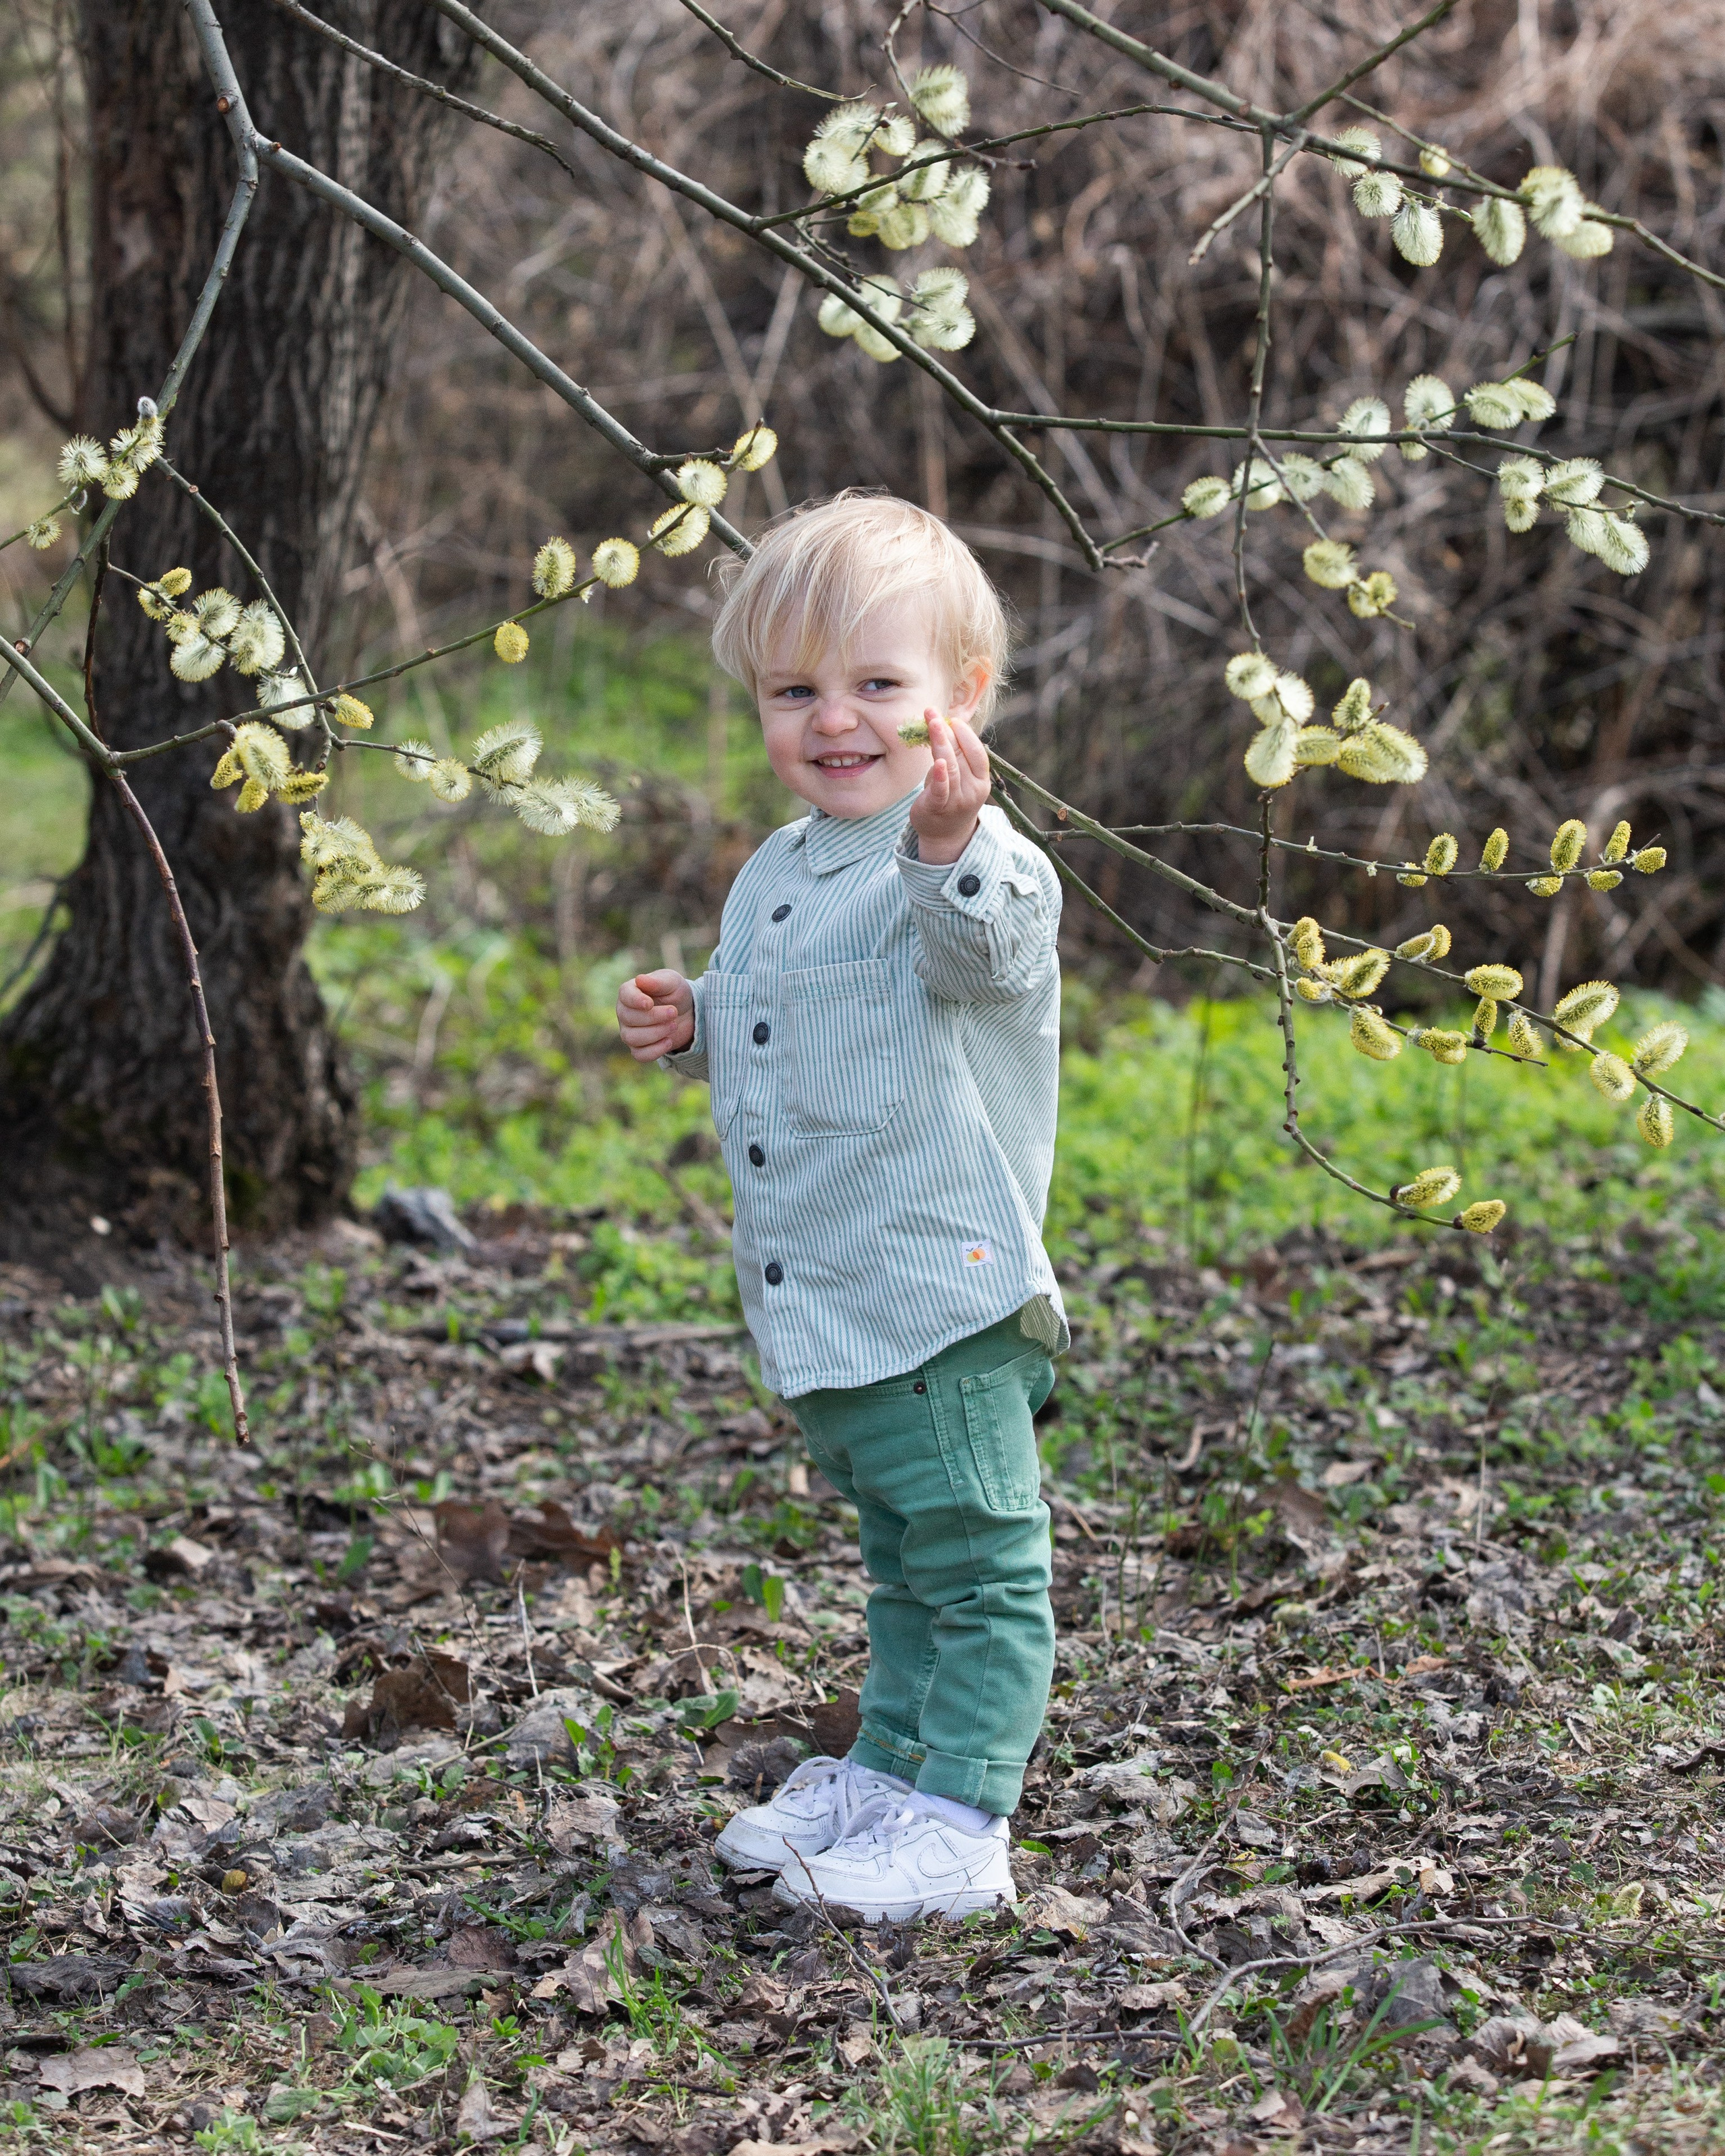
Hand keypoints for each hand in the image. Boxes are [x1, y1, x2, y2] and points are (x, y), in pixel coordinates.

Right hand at [617, 969, 694, 1060]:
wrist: (686, 1013)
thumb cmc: (675, 993)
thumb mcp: (672, 982)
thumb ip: (658, 981)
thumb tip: (640, 980)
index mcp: (629, 992)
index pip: (625, 996)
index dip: (636, 1001)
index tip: (650, 1004)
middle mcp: (624, 1012)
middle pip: (629, 1018)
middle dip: (655, 1017)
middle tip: (674, 1012)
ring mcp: (629, 1031)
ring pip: (633, 1038)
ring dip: (657, 1033)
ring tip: (674, 1025)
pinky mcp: (638, 1048)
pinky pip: (639, 1055)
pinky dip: (655, 1050)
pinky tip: (669, 1041)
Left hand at [908, 711, 989, 864]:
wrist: (944, 835)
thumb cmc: (950, 798)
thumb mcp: (958, 776)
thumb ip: (956, 755)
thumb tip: (943, 723)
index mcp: (981, 779)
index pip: (977, 752)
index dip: (966, 734)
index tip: (952, 720)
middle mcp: (973, 789)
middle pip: (961, 755)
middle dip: (947, 731)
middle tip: (933, 713)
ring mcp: (957, 800)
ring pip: (951, 767)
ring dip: (941, 742)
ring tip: (931, 724)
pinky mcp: (939, 808)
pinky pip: (941, 789)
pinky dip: (940, 775)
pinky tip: (938, 761)